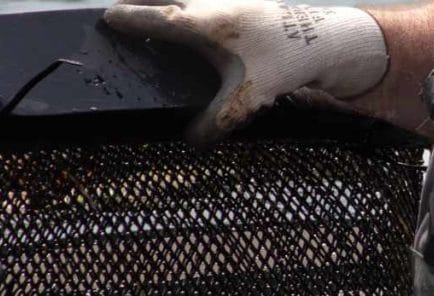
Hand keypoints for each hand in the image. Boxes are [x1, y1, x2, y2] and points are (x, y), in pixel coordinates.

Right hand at [104, 0, 388, 144]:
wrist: (326, 41)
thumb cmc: (284, 64)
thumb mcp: (249, 99)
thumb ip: (217, 121)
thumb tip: (191, 142)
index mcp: (204, 23)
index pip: (154, 17)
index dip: (128, 20)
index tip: (107, 20)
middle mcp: (211, 4)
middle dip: (139, 3)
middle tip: (119, 13)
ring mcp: (226, 0)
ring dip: (165, 6)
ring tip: (148, 19)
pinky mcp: (240, 5)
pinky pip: (204, 6)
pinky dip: (189, 12)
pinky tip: (189, 30)